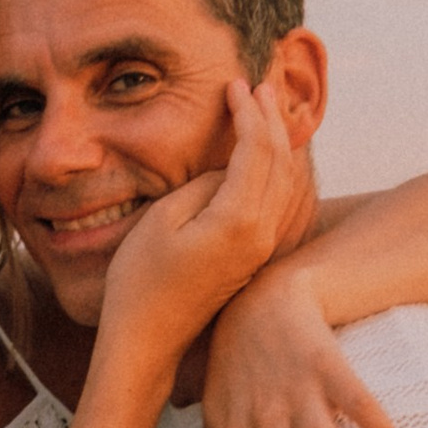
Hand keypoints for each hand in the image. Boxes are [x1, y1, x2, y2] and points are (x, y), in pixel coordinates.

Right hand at [94, 77, 319, 383]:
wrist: (147, 342)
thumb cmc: (141, 282)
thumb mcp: (163, 219)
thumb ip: (203, 184)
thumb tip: (226, 170)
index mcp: (239, 220)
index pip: (257, 147)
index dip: (248, 110)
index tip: (234, 85)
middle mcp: (261, 235)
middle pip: (281, 160)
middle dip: (272, 119)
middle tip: (261, 87)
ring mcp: (262, 250)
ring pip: (287, 182)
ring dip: (280, 143)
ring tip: (270, 114)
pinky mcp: (254, 260)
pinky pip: (280, 204)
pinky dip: (279, 172)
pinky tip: (270, 160)